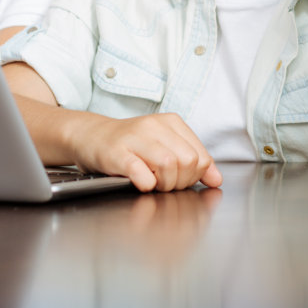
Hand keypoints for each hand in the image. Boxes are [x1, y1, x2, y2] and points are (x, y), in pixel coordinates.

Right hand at [72, 112, 223, 192]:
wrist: (90, 136)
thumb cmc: (129, 145)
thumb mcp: (164, 146)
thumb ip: (193, 161)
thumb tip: (217, 180)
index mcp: (172, 123)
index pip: (202, 155)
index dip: (195, 176)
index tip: (180, 179)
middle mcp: (155, 126)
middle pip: (188, 161)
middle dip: (181, 182)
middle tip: (166, 184)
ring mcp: (136, 138)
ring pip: (170, 165)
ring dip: (164, 184)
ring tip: (153, 183)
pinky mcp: (117, 153)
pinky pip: (143, 174)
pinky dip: (146, 184)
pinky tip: (140, 182)